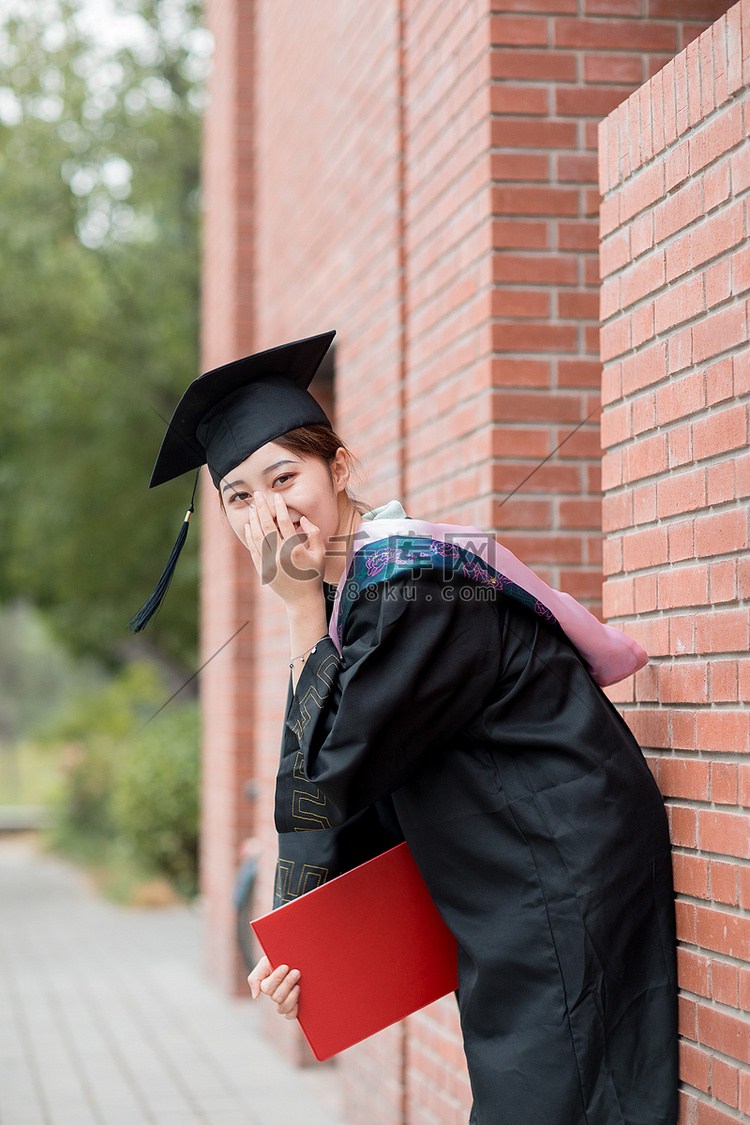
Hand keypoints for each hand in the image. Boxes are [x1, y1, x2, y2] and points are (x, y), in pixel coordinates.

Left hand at [244, 491, 324, 605]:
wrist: (302, 600)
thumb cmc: (314, 574)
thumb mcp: (321, 553)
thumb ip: (315, 533)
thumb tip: (303, 518)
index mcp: (295, 550)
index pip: (285, 523)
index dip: (280, 508)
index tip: (277, 497)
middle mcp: (280, 556)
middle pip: (267, 526)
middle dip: (262, 508)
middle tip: (257, 495)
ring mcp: (269, 563)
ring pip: (257, 536)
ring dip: (253, 520)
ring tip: (252, 507)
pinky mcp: (262, 569)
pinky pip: (253, 548)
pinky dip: (250, 536)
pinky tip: (249, 525)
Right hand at [248, 955, 299, 1019]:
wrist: (296, 958)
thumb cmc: (280, 959)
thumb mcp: (265, 963)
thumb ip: (255, 978)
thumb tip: (255, 997)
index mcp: (266, 985)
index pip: (267, 988)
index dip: (277, 978)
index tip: (285, 966)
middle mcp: (274, 995)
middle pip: (276, 997)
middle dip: (287, 983)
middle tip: (296, 972)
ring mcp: (284, 1002)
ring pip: (282, 1008)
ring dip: (292, 996)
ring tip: (298, 985)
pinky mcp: (293, 1007)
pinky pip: (290, 1016)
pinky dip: (293, 1009)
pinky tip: (299, 999)